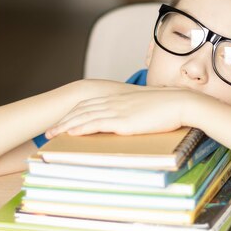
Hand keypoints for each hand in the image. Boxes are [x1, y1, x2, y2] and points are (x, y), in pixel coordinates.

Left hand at [44, 87, 201, 137]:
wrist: (181, 103)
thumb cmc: (171, 106)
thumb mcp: (150, 105)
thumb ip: (138, 110)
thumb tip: (138, 118)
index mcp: (121, 97)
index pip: (91, 103)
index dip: (75, 112)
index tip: (64, 119)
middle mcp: (115, 101)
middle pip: (82, 109)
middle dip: (64, 119)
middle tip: (50, 130)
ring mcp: (117, 109)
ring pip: (83, 116)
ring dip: (65, 125)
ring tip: (52, 134)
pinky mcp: (122, 120)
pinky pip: (95, 124)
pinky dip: (80, 128)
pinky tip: (70, 133)